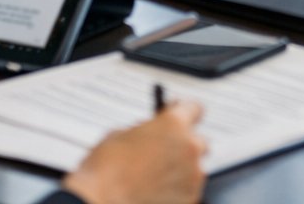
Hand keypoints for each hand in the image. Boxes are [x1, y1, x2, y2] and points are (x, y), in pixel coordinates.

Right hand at [61, 99, 206, 203]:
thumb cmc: (106, 171)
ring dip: (179, 171)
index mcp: (173, 125)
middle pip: (198, 142)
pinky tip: (155, 194)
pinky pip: (188, 191)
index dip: (184, 113)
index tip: (180, 118)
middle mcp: (189, 148)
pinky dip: (176, 191)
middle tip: (164, 154)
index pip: (194, 108)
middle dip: (183, 146)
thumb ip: (145, 130)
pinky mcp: (191, 199)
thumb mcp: (120, 135)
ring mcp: (193, 176)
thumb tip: (152, 133)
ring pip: (193, 169)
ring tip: (153, 180)